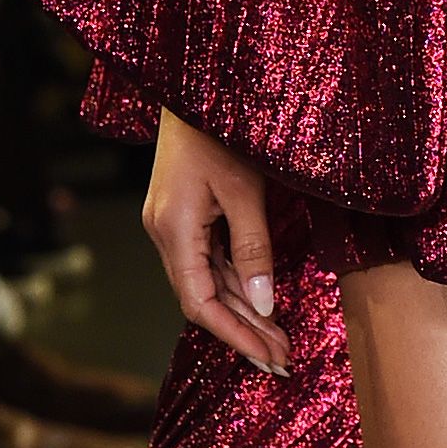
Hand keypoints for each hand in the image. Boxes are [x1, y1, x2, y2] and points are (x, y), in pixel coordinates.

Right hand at [144, 109, 289, 376]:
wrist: (194, 86)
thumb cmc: (222, 129)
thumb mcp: (246, 191)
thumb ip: (253, 250)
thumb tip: (263, 306)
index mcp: (172, 230)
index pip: (199, 303)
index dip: (235, 335)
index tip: (270, 358)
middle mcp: (164, 233)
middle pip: (202, 299)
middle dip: (243, 332)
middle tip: (282, 361)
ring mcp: (171, 224)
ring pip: (207, 282)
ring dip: (242, 312)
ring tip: (279, 340)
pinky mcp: (183, 215)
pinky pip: (209, 261)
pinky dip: (236, 285)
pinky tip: (260, 304)